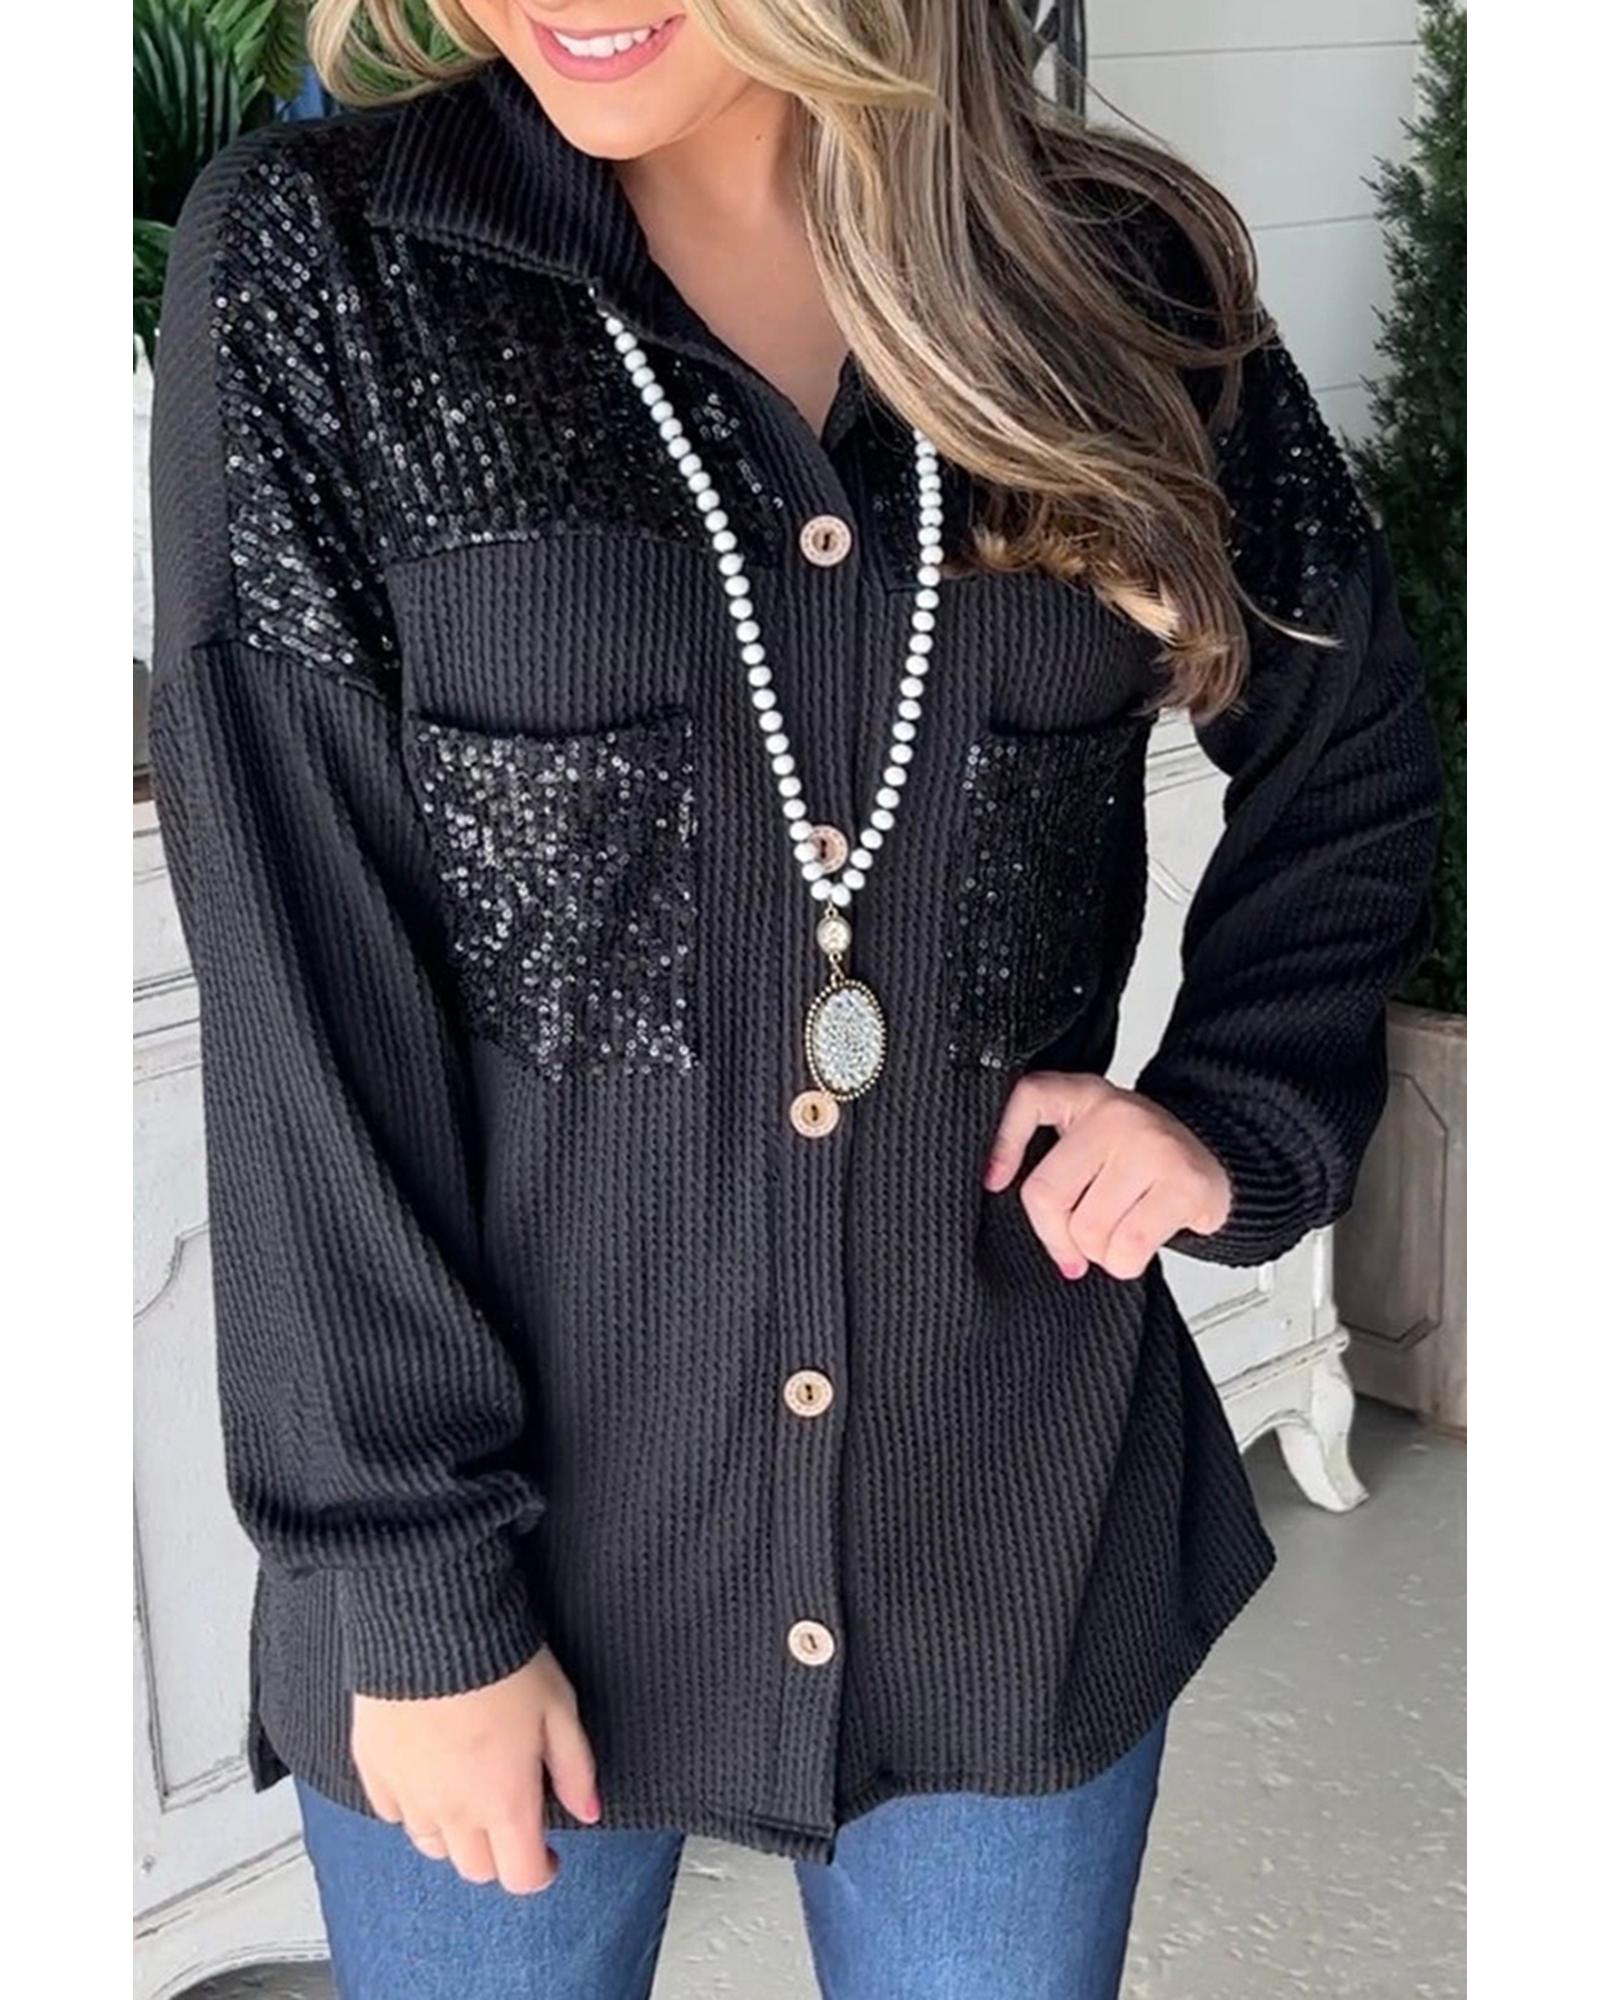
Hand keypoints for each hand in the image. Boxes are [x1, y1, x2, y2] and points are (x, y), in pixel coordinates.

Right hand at [351, 1645, 598, 1894]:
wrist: (433, 1620)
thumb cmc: (503, 1659)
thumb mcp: (560, 1708)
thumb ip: (575, 1768)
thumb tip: (588, 1811)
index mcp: (504, 1802)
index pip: (520, 1877)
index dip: (540, 1871)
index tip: (547, 1854)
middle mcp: (452, 1811)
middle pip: (474, 1868)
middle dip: (498, 1853)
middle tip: (510, 1817)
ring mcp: (407, 1794)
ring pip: (431, 1845)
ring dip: (455, 1833)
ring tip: (470, 1792)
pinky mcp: (373, 1769)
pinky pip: (393, 1812)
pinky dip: (412, 1806)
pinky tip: (428, 1774)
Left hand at [983, 1071, 1230, 1279]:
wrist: (1217, 1163)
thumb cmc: (1141, 1161)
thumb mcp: (1090, 1142)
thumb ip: (1054, 1163)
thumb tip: (1011, 1201)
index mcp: (1084, 1095)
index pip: (1029, 1098)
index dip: (1003, 1144)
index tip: (995, 1181)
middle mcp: (1116, 1113)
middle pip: (1048, 1193)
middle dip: (1059, 1235)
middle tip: (1079, 1240)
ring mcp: (1152, 1145)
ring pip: (1087, 1230)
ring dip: (1099, 1252)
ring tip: (1120, 1232)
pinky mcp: (1183, 1183)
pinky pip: (1127, 1247)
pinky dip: (1125, 1263)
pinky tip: (1139, 1246)